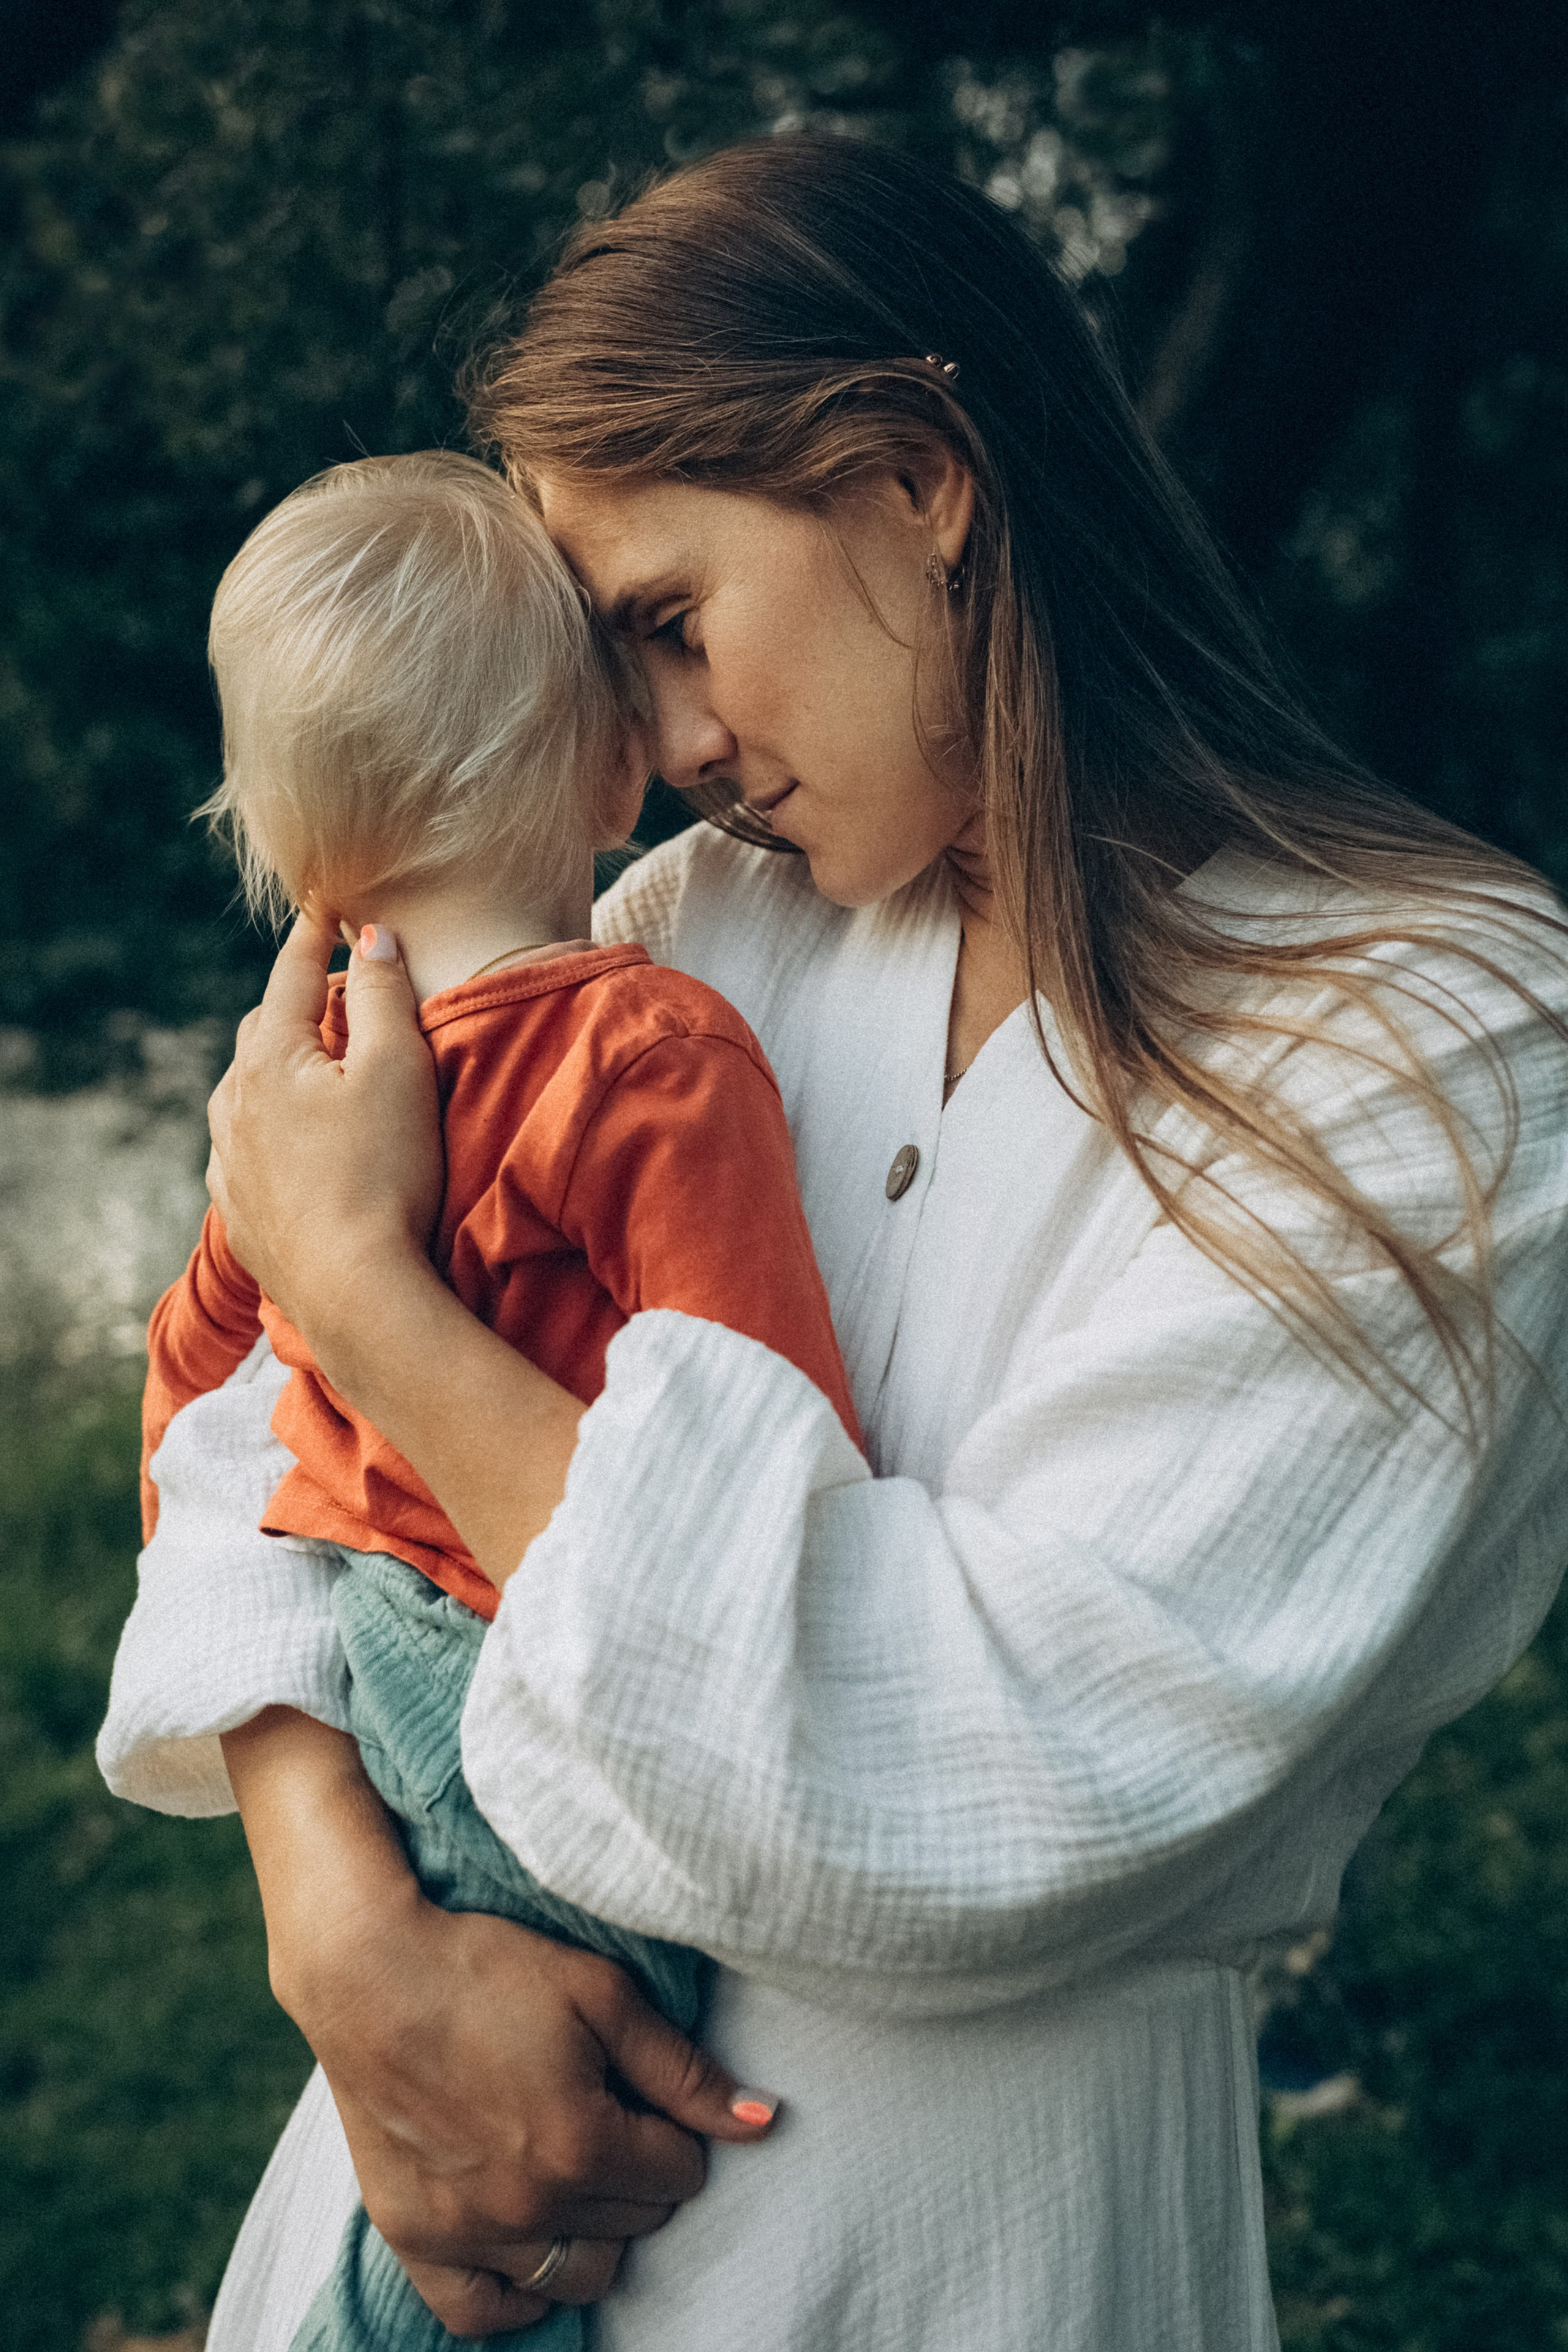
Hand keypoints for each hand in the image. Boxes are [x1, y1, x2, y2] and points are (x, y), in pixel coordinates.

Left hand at [206, 915, 441, 1350]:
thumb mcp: (398, 1071)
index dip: (316, 939)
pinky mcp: (241, 1216)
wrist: (354, 1293)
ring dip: (271, 1071)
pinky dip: (261, 1131)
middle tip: (333, 994)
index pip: (293, 977)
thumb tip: (372, 938)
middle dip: (295, 1005)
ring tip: (302, 1068)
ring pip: (241, 1094)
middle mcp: (236, 1104)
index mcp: (272, 1059)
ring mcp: (232, 1164)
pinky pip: (241, 1154)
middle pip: (262, 1032)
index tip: (328, 909)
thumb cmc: (385, 1175)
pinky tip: (278, 1145)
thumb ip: (384, 996)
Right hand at [322, 1911, 762, 2335]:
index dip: (674, 2128)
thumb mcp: (600, 1994)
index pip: (681, 2173)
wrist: (369, 1973)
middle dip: (640, 2172)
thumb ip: (683, 2070)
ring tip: (576, 2170)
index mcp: (582, 2143)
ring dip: (595, 2230)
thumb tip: (763, 2121)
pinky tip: (531, 2245)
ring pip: (577, 2274)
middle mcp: (529, 2205)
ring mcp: (468, 2231)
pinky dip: (517, 2293)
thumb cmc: (488, 1968)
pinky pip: (483, 2313)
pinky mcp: (414, 2238)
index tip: (645, 2093)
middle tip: (608, 2116)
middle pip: (636, 2221)